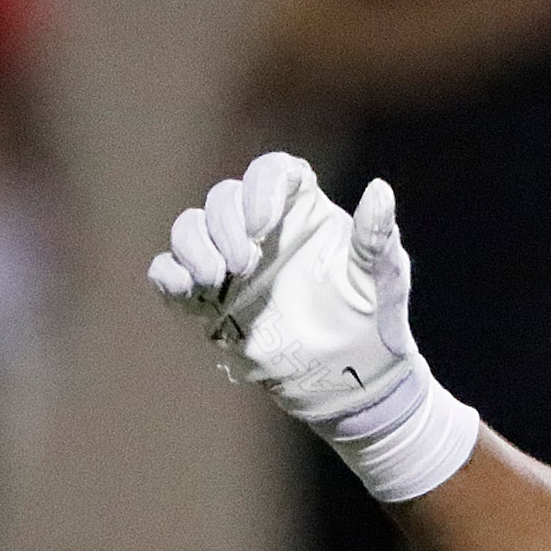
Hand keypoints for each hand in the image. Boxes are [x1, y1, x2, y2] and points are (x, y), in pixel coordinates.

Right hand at [148, 154, 475, 503]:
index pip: (272, 172)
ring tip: (216, 280)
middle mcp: (263, 230)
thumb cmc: (374, 319)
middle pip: (223, 197)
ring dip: (193, 246)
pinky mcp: (209, 300)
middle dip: (223, 224)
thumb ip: (376, 235)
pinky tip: (187, 290)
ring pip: (191, 228)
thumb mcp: (382, 277)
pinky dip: (168, 275)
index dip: (259, 186)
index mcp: (304, 213)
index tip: (260, 223)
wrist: (350, 378)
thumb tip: (380, 189)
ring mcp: (232, 263)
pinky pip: (169, 273)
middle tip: (244, 265)